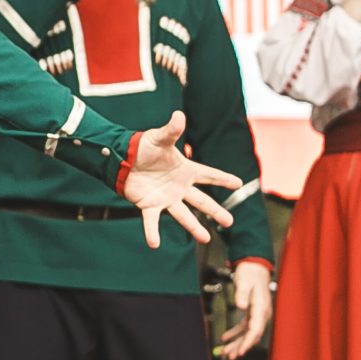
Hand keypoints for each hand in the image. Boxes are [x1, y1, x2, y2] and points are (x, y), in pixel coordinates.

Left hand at [117, 111, 239, 246]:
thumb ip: (171, 130)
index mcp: (185, 170)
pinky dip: (152, 233)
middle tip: (230, 221)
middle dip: (216, 211)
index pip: (209, 174)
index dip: (223, 179)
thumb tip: (179, 115)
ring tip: (205, 239)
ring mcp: (165, 198)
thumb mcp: (159, 138)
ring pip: (183, 215)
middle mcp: (179, 187)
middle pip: (201, 201)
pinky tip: (154, 244)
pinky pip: (152, 221)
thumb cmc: (142, 147)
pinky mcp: (149, 205)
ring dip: (193, 227)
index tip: (239, 183)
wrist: (121, 158)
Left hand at [218, 259, 273, 357]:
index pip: (256, 329)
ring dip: (237, 343)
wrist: (254, 267)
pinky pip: (244, 327)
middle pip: (252, 334)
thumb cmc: (250, 273)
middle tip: (230, 356)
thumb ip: (242, 294)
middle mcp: (262, 313)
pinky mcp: (252, 313)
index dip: (248, 341)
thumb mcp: (244, 281)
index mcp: (261, 307)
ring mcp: (257, 314)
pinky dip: (235, 333)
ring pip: (247, 333)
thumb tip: (240, 306)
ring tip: (226, 352)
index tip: (241, 351)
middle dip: (241, 347)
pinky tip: (225, 338)